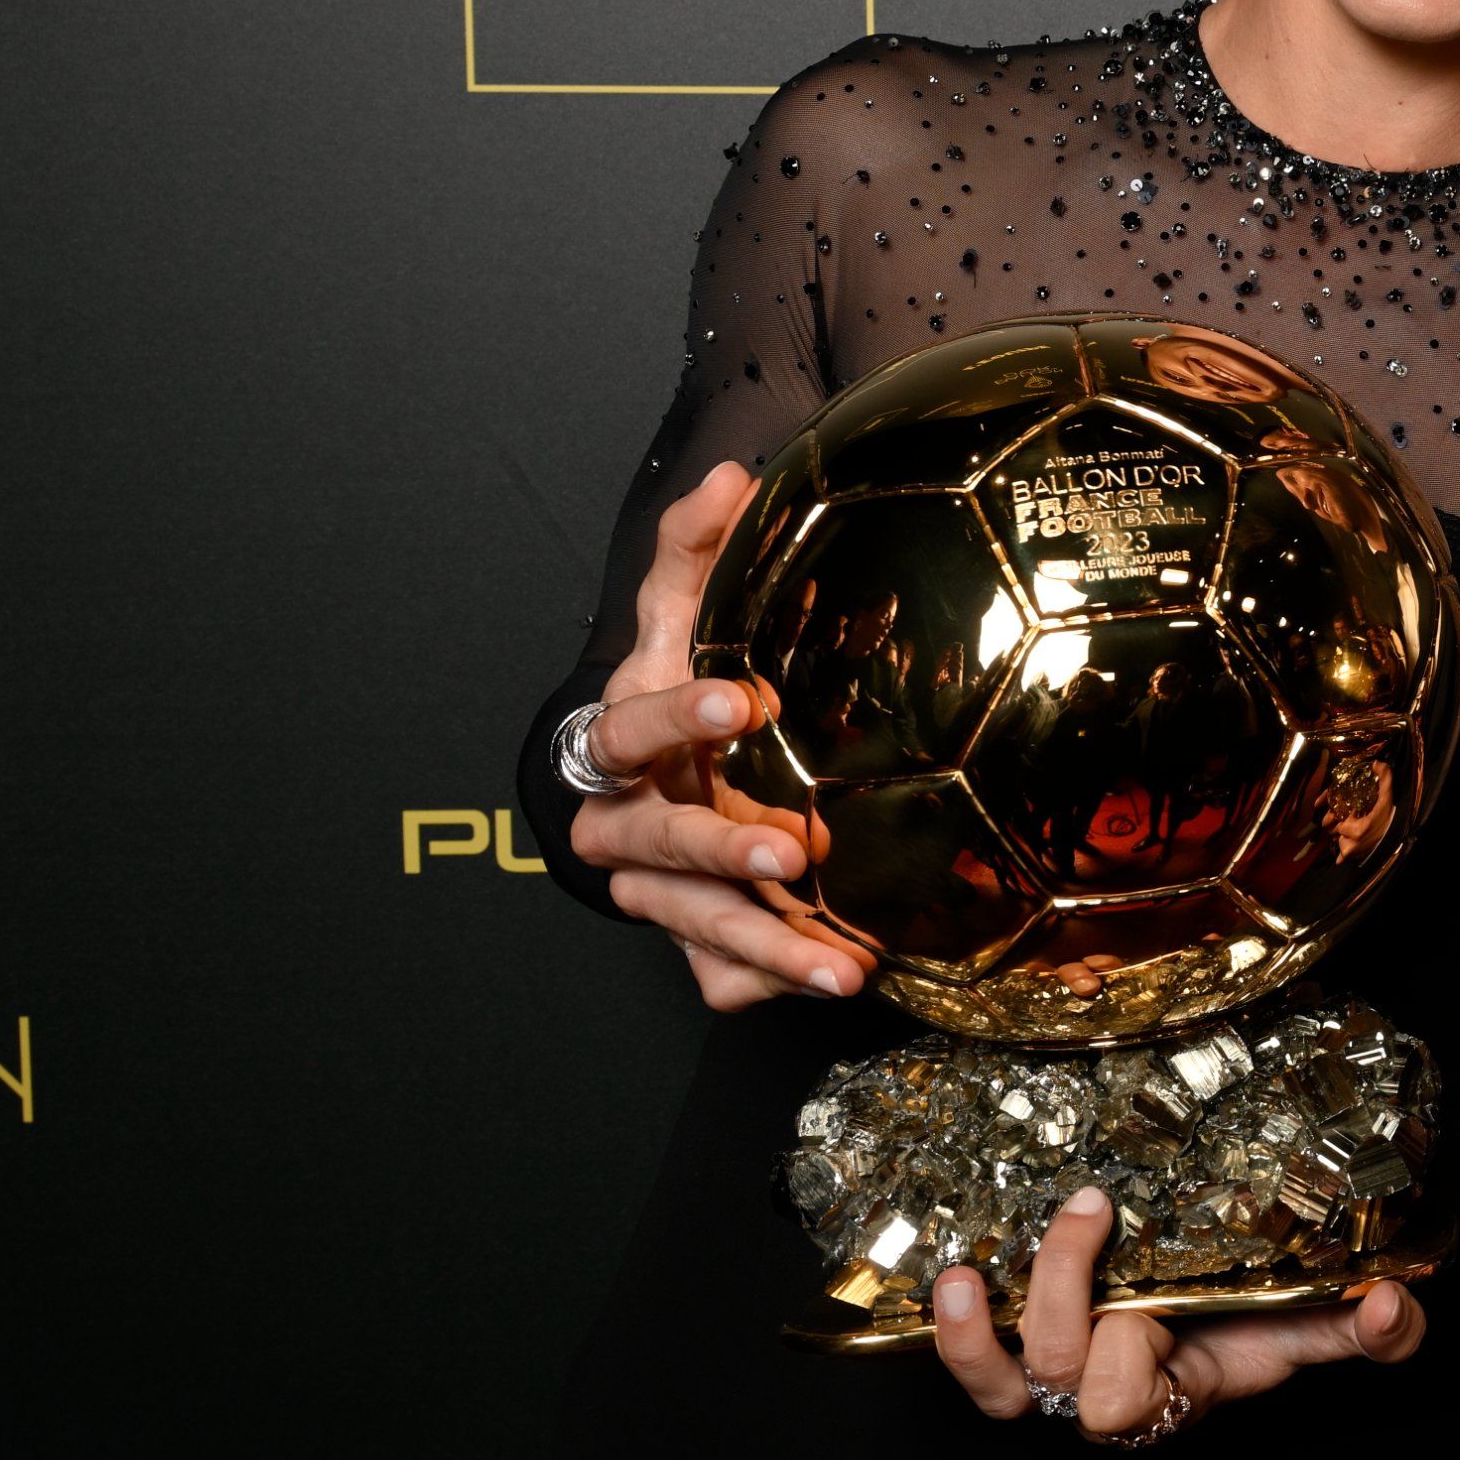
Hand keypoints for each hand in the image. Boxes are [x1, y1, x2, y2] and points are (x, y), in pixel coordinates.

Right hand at [561, 462, 874, 1009]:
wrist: (643, 790)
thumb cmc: (672, 692)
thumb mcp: (676, 617)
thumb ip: (692, 549)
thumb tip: (731, 477)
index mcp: (617, 744)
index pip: (627, 730)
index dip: (675, 717)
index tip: (740, 699)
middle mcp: (626, 826)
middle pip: (659, 845)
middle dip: (722, 848)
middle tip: (793, 850)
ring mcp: (657, 893)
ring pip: (696, 927)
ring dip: (768, 946)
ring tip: (843, 968)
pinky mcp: (691, 943)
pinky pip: (720, 976)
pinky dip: (768, 981)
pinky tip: (830, 980)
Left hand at [932, 1186, 1428, 1439]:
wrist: (1228, 1312)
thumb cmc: (1265, 1324)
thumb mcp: (1318, 1327)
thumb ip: (1372, 1331)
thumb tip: (1393, 1305)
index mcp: (1168, 1396)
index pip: (1120, 1402)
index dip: (1125, 1357)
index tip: (1153, 1308)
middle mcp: (1102, 1391)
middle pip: (1055, 1369)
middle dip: (1065, 1290)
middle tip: (1097, 1206)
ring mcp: (1057, 1368)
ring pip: (997, 1380)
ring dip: (971, 1334)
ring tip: (962, 1275)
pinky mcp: (1024, 1334)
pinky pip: (974, 1355)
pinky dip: (953, 1326)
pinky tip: (951, 1274)